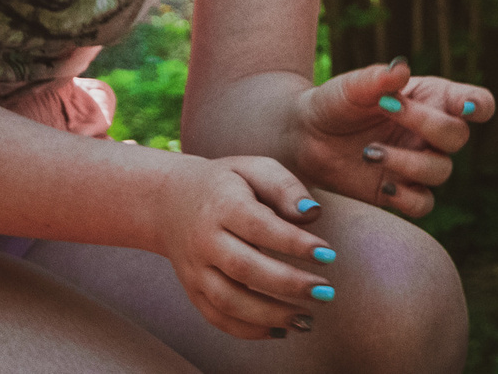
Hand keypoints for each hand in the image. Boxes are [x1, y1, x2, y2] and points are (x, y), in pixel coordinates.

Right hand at [153, 155, 336, 339]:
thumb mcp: (255, 168)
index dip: (294, 243)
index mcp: (223, 205)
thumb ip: (284, 186)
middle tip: (325, 292)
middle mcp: (205, 240)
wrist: (170, 202)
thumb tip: (312, 212)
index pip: (259, 226)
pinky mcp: (193, 291)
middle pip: (244, 268)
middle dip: (288, 284)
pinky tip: (280, 330)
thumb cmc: (227, 183)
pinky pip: (217, 317)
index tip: (328, 254)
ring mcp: (195, 270)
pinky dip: (247, 330)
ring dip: (270, 315)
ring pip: (228, 301)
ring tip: (307, 319)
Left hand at [292, 57, 494, 217]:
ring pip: (441, 171)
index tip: (464, 108)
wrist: (304, 137)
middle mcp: (432, 133)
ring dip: (408, 162)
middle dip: (427, 124)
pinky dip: (407, 198)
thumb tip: (401, 69)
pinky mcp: (400, 193)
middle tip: (387, 108)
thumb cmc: (335, 103)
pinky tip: (383, 184)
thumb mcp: (351, 86)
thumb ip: (377, 79)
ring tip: (368, 152)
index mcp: (433, 99)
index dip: (479, 106)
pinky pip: (422, 204)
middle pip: (459, 136)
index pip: (476, 102)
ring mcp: (418, 164)